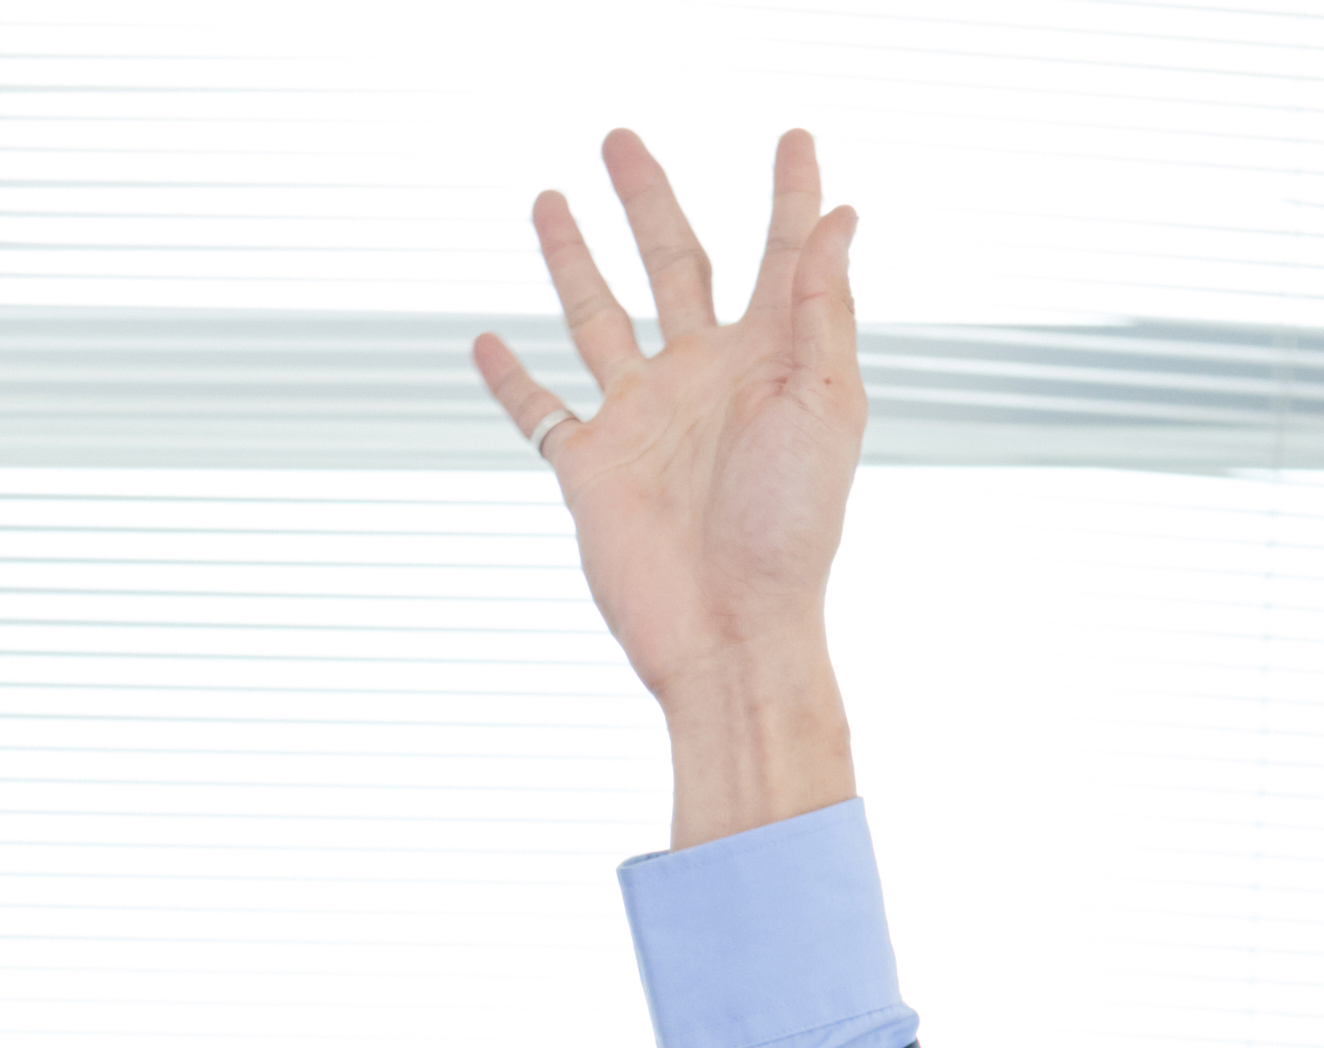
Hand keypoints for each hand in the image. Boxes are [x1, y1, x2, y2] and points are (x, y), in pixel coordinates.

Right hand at [467, 131, 864, 846]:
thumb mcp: (825, 404)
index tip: (793, 139)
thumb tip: (837, 217)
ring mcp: (641, 419)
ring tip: (546, 200)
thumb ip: (822, 308)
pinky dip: (509, 378)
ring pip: (595, 315)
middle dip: (646, 199)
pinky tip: (486, 342)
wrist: (731, 632)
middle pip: (669, 262)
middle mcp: (700, 377)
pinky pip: (540, 409)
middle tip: (620, 140)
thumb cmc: (794, 532)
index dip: (790, 194)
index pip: (779, 253)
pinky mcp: (589, 467)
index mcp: (768, 358)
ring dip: (571, 259)